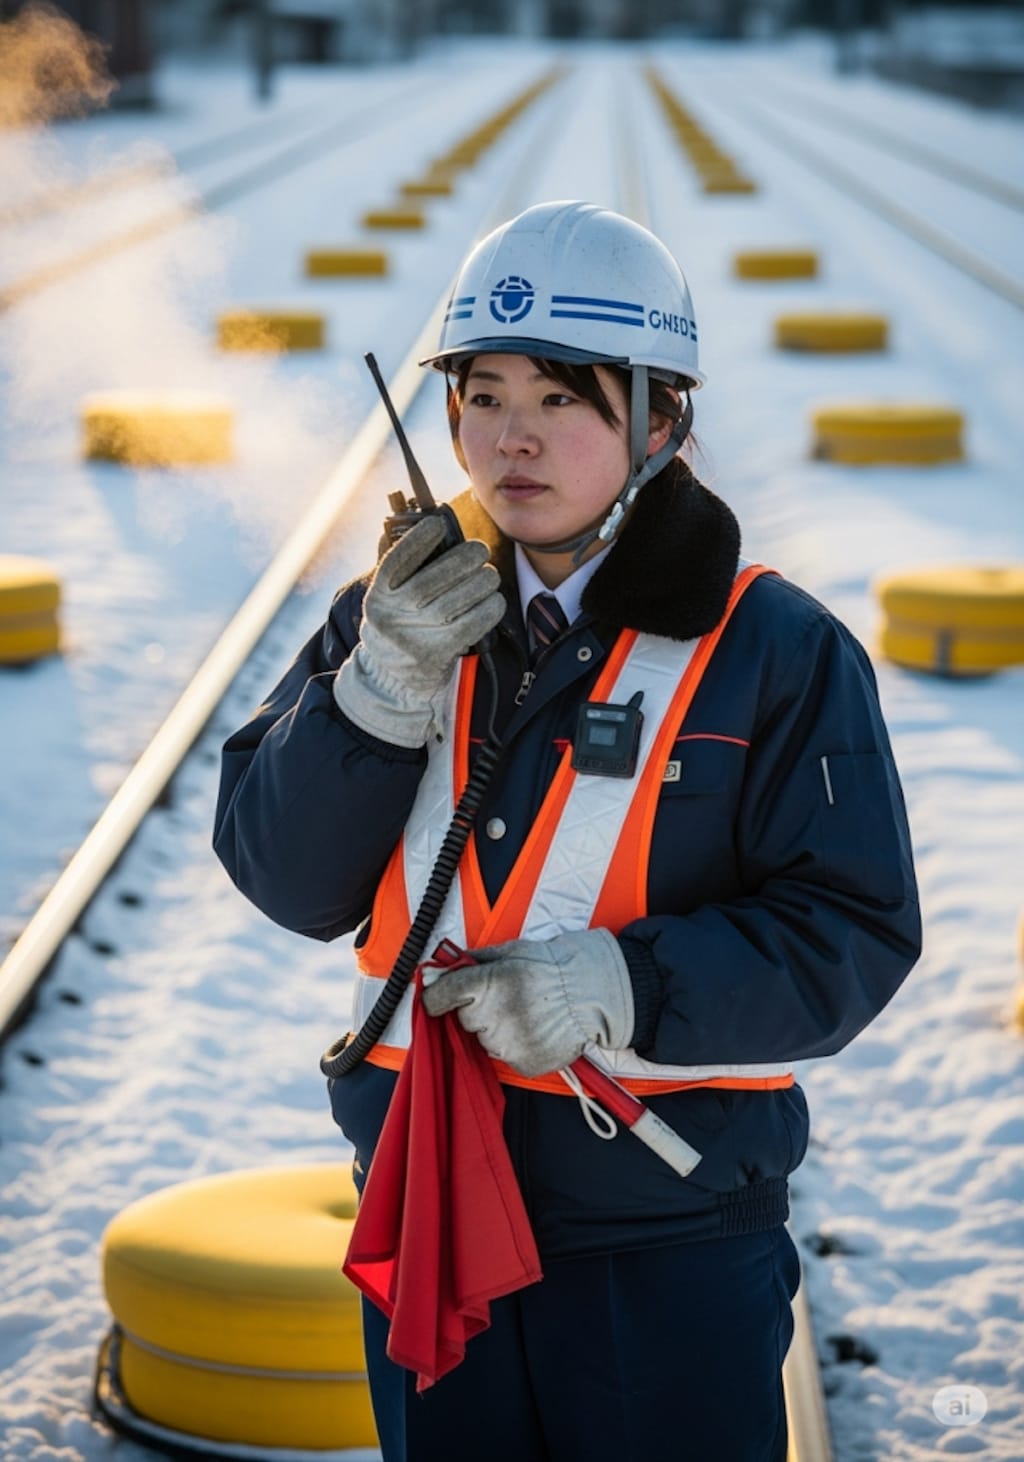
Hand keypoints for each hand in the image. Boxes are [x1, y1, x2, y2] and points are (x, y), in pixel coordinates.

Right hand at [333, 515, 504, 746]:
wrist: (392, 680)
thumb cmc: (399, 625)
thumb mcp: (389, 600)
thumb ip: (403, 568)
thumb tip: (431, 525)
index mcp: (379, 596)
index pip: (397, 561)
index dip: (419, 540)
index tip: (439, 525)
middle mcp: (392, 616)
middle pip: (433, 579)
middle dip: (464, 559)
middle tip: (480, 551)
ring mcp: (414, 637)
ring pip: (456, 601)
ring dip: (482, 582)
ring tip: (490, 575)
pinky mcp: (437, 654)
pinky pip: (471, 625)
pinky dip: (489, 609)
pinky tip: (495, 600)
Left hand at [422, 928, 634, 1076]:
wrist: (594, 992)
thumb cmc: (551, 967)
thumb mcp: (508, 952)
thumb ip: (468, 963)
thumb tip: (433, 970)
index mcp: (488, 983)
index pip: (439, 997)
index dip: (437, 997)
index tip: (439, 998)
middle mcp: (495, 1016)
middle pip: (465, 1019)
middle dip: (479, 1009)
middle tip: (508, 997)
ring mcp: (509, 1044)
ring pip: (485, 1040)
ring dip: (498, 1029)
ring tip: (527, 1012)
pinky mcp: (524, 1064)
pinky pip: (506, 1056)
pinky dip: (517, 1045)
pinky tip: (536, 1029)